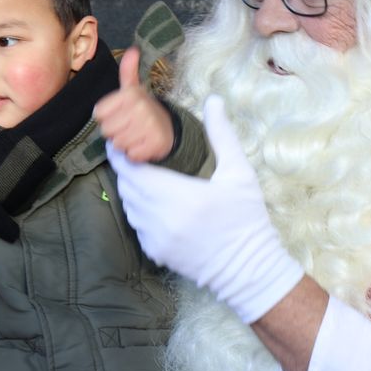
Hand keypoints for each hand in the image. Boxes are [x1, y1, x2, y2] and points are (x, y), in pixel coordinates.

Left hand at [95, 47, 174, 161]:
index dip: (106, 117)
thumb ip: (128, 71)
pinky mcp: (155, 144)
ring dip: (125, 144)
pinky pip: (131, 155)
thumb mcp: (133, 89)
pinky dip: (135, 154)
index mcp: (130, 94)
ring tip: (136, 135)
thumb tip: (132, 49)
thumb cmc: (143, 110)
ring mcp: (149, 126)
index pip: (98, 114)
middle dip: (115, 132)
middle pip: (106, 131)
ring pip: (118, 144)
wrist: (168, 129)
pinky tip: (143, 144)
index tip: (119, 114)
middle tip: (128, 126)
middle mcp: (140, 108)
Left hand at [108, 95, 303, 322]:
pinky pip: (137, 225)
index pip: (131, 169)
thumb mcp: (239, 173)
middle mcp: (158, 219)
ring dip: (132, 190)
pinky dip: (140, 211)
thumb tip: (214, 99)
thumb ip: (222, 134)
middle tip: (133, 152)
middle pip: (126, 186)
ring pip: (129, 206)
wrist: (250, 270)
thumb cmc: (246, 218)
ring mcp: (154, 239)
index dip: (120, 153)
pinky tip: (155, 202)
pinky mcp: (155, 253)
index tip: (120, 139)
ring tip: (144, 174)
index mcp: (176, 195)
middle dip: (126, 168)